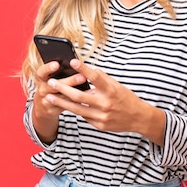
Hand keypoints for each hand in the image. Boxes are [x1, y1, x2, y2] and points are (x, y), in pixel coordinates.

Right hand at [31, 60, 87, 142]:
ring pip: (61, 97)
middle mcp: (43, 89)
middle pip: (54, 85)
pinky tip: (86, 100)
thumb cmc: (52, 89)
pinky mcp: (52, 111)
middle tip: (82, 77)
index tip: (57, 64)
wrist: (43, 108)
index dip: (48, 68)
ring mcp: (46, 101)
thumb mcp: (52, 80)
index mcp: (42, 79)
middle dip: (69, 81)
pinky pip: (65, 107)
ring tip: (90, 90)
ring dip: (75, 93)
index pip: (42, 72)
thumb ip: (61, 73)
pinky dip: (76, 103)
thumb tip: (78, 65)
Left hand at [45, 59, 165, 144]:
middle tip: (51, 82)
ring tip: (48, 97)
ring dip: (61, 102)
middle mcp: (106, 104)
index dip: (84, 69)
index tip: (72, 61)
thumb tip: (86, 71)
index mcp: (111, 90)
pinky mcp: (99, 125)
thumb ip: (102, 79)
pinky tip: (65, 105)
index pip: (96, 77)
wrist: (138, 118)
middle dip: (63, 89)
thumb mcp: (117, 85)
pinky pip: (84, 116)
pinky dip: (75, 110)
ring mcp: (101, 116)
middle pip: (79, 96)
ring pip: (76, 109)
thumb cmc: (126, 98)